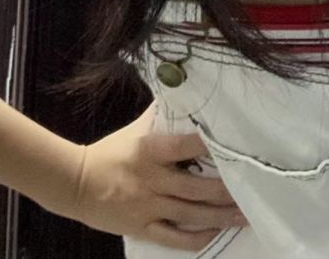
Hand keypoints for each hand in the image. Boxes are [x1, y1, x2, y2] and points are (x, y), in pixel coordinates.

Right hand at [72, 101, 248, 250]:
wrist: (76, 184)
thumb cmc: (111, 152)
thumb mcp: (135, 129)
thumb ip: (160, 115)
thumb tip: (184, 90)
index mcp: (149, 150)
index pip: (184, 146)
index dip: (209, 147)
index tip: (235, 148)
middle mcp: (152, 180)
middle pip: (195, 188)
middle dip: (226, 191)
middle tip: (251, 189)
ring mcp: (148, 207)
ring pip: (191, 215)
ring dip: (220, 216)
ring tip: (245, 214)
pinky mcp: (143, 228)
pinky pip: (175, 238)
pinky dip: (197, 238)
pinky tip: (216, 233)